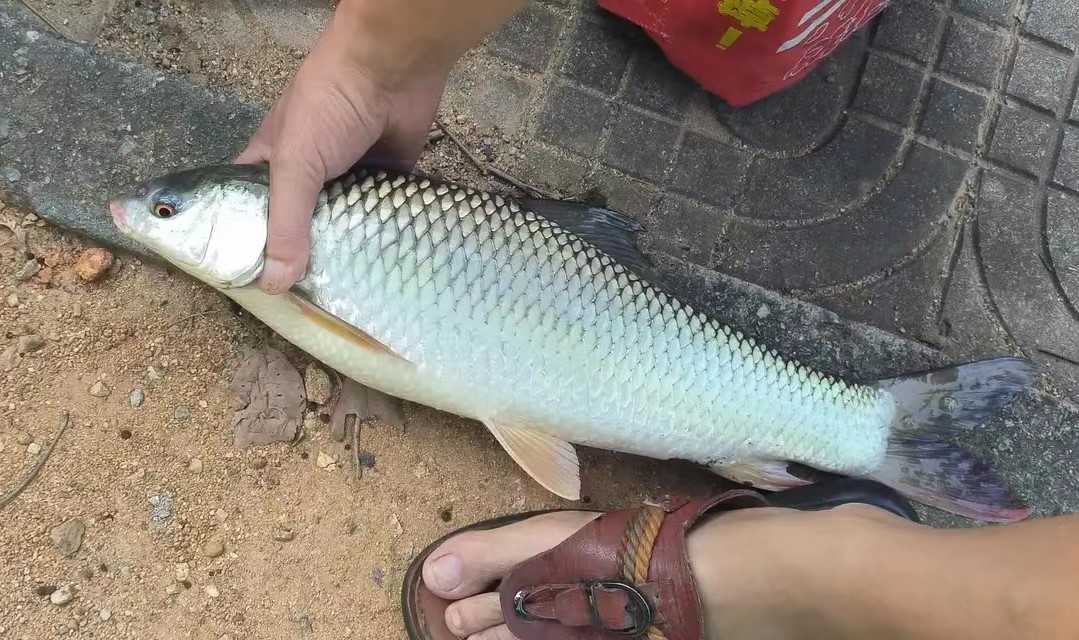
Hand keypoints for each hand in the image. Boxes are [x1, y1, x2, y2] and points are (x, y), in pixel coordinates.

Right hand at [236, 14, 446, 293]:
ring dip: (344, 251)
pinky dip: (383, 237)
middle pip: (297, 227)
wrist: (392, 69)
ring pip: (341, 226)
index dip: (242, 244)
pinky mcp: (387, 180)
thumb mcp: (294, 164)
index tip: (245, 283)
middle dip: (298, 258)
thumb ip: (284, 223)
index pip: (246, 212)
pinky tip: (383, 269)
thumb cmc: (328, 105)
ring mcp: (349, 178)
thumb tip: (274, 283)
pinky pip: (382, 217)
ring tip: (341, 297)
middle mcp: (308, 176)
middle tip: (299, 304)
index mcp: (270, 165)